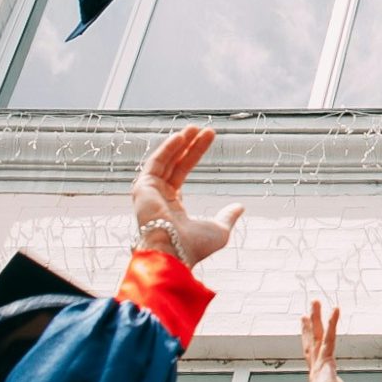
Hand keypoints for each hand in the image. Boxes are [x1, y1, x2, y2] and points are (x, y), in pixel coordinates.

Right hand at [132, 127, 243, 265]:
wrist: (174, 253)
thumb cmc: (193, 247)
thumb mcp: (218, 230)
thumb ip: (227, 216)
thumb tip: (239, 207)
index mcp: (171, 207)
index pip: (181, 173)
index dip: (194, 154)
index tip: (207, 138)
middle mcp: (157, 198)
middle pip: (174, 164)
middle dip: (188, 146)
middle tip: (203, 129)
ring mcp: (149, 193)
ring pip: (164, 161)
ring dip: (178, 143)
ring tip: (194, 127)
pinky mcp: (142, 189)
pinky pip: (154, 164)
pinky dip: (166, 150)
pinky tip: (180, 137)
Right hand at [301, 301, 381, 381]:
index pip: (321, 362)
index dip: (319, 350)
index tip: (318, 342)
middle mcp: (319, 374)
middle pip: (313, 346)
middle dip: (312, 329)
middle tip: (306, 314)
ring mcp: (319, 368)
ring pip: (317, 338)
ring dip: (317, 319)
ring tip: (314, 302)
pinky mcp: (324, 364)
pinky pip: (330, 339)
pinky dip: (332, 323)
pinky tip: (336, 308)